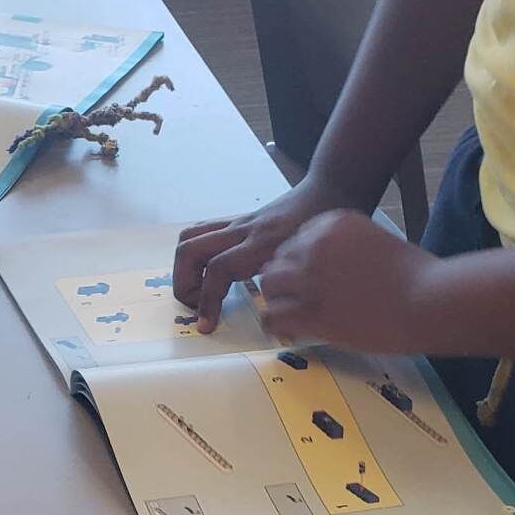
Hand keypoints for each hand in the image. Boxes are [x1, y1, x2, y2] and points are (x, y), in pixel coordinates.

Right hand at [173, 179, 362, 328]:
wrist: (330, 186)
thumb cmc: (327, 225)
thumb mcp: (318, 263)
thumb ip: (297, 290)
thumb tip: (282, 327)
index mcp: (263, 243)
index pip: (219, 270)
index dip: (207, 302)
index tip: (207, 325)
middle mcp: (244, 230)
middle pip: (191, 251)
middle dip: (185, 284)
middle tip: (197, 306)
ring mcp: (239, 223)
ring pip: (190, 237)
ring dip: (185, 268)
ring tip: (197, 290)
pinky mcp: (239, 220)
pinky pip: (203, 231)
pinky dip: (196, 253)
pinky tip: (208, 271)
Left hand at [256, 211, 439, 352]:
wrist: (431, 300)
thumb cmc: (417, 275)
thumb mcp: (378, 242)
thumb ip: (348, 250)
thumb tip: (332, 272)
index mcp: (332, 222)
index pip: (296, 238)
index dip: (299, 261)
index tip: (307, 279)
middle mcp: (315, 244)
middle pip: (279, 259)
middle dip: (286, 280)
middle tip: (296, 300)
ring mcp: (310, 276)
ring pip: (270, 285)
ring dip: (278, 301)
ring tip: (289, 316)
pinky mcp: (311, 311)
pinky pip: (273, 315)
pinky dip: (274, 325)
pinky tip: (285, 332)